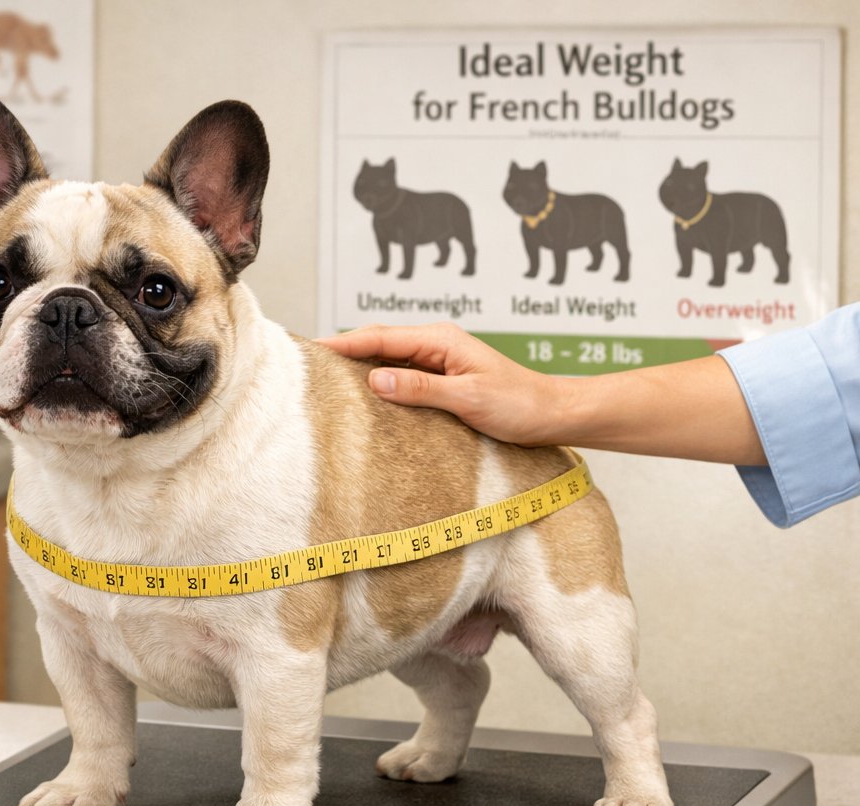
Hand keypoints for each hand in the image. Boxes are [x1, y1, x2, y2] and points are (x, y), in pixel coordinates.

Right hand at [316, 323, 567, 446]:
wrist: (552, 413)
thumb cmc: (520, 404)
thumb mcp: (468, 397)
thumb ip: (421, 388)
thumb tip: (374, 380)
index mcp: (440, 340)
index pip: (380, 337)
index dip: (343, 343)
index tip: (311, 350)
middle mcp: (436, 344)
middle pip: (378, 343)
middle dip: (343, 351)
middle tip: (306, 363)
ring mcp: (438, 361)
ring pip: (387, 360)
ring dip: (358, 368)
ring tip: (324, 379)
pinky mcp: (442, 379)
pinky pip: (401, 376)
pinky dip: (379, 383)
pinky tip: (363, 396)